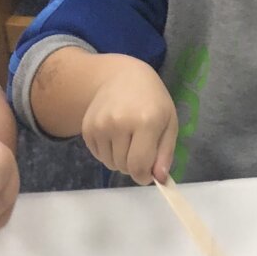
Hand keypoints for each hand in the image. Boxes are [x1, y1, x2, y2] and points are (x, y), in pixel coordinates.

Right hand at [82, 55, 178, 185]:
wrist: (122, 76)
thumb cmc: (151, 100)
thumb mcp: (169, 122)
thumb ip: (165, 153)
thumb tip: (159, 179)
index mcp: (145, 121)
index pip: (139, 166)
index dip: (143, 176)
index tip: (147, 173)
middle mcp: (119, 122)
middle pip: (124, 167)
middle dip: (133, 165)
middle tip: (139, 147)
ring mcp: (100, 125)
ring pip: (110, 164)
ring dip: (119, 159)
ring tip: (126, 139)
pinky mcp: (88, 128)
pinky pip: (98, 156)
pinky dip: (108, 153)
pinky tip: (114, 135)